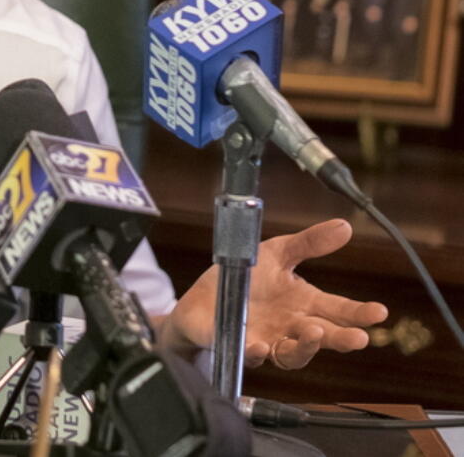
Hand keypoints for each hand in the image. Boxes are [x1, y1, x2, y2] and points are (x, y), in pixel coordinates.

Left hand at [159, 219, 387, 369]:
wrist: (203, 298)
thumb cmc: (245, 277)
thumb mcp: (277, 253)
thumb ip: (309, 243)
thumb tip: (345, 226)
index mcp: (303, 303)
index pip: (338, 310)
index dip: (359, 313)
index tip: (379, 312)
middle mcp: (291, 326)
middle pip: (324, 337)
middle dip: (343, 339)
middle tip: (359, 338)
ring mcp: (268, 340)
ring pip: (294, 354)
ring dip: (306, 347)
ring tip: (314, 333)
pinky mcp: (238, 346)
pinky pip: (250, 356)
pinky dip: (257, 353)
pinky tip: (261, 346)